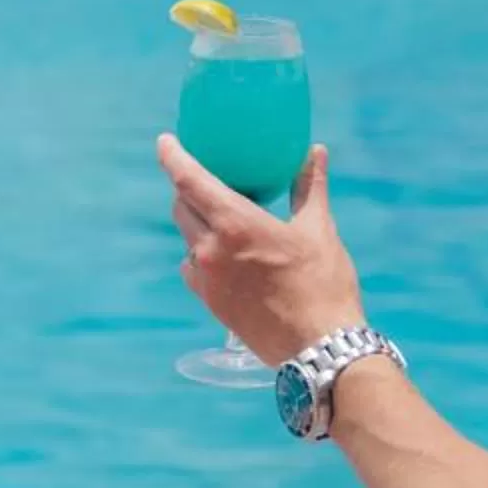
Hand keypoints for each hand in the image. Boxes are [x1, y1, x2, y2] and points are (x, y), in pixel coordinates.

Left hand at [158, 134, 363, 363]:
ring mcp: (207, 279)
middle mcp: (211, 249)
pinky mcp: (210, 302)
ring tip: (221, 216)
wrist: (318, 346)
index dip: (172, 156)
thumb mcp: (319, 229)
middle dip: (188, 188)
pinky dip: (202, 254)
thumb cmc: (323, 285)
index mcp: (235, 224)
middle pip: (182, 207)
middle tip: (204, 177)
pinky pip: (193, 267)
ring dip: (197, 222)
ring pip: (187, 238)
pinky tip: (225, 254)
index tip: (164, 141)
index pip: (188, 180)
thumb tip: (315, 151)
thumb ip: (310, 186)